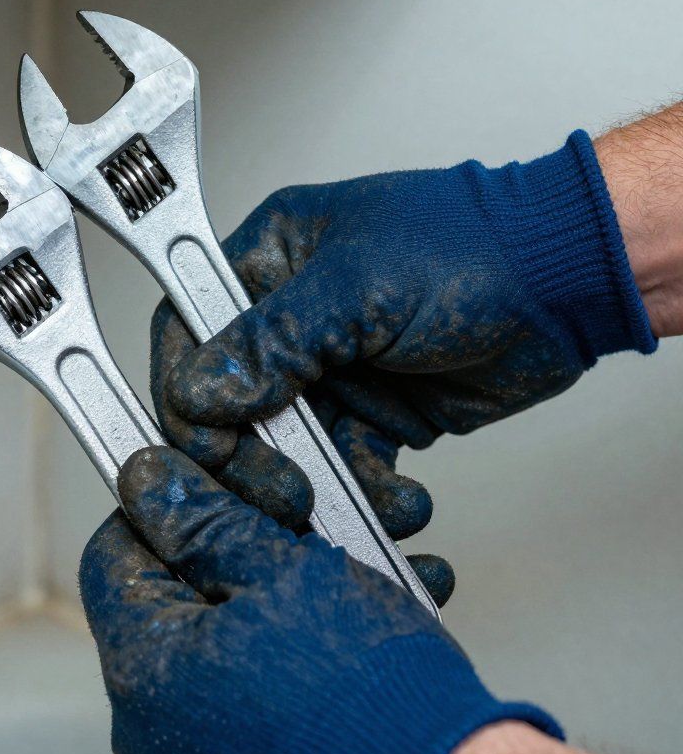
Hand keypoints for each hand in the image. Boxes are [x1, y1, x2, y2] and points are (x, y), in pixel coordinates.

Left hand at [80, 446, 559, 753]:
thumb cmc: (370, 693)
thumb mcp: (283, 570)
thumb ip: (203, 521)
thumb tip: (150, 483)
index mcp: (145, 672)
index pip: (110, 560)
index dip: (158, 516)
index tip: (203, 498)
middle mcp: (150, 739)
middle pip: (165, 614)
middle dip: (222, 569)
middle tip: (285, 548)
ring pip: (206, 667)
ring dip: (255, 624)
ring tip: (328, 605)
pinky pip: (232, 724)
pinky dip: (268, 684)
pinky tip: (328, 664)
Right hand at [152, 131, 654, 597]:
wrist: (566, 283)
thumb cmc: (475, 248)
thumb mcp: (359, 287)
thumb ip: (274, 342)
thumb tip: (201, 391)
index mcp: (268, 260)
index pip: (189, 331)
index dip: (186, 392)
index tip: (207, 443)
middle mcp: (287, 318)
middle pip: (229, 403)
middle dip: (252, 459)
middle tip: (285, 490)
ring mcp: (328, 369)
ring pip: (285, 448)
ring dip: (315, 487)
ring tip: (355, 506)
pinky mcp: (369, 412)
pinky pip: (342, 468)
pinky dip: (365, 496)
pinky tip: (402, 501)